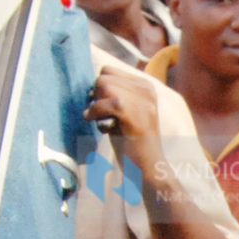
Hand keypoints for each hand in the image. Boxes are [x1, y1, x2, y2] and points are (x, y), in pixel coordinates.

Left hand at [88, 60, 173, 176]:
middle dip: (97, 96)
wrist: (149, 167)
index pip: (108, 71)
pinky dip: (95, 114)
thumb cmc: (133, 143)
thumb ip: (116, 95)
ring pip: (102, 86)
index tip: (103, 108)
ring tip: (104, 121)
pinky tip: (101, 126)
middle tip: (102, 116)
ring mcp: (142, 100)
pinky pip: (103, 103)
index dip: (100, 89)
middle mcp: (146, 88)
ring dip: (96, 105)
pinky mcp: (133, 112)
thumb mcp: (128, 112)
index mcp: (146, 86)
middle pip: (103, 77)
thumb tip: (90, 87)